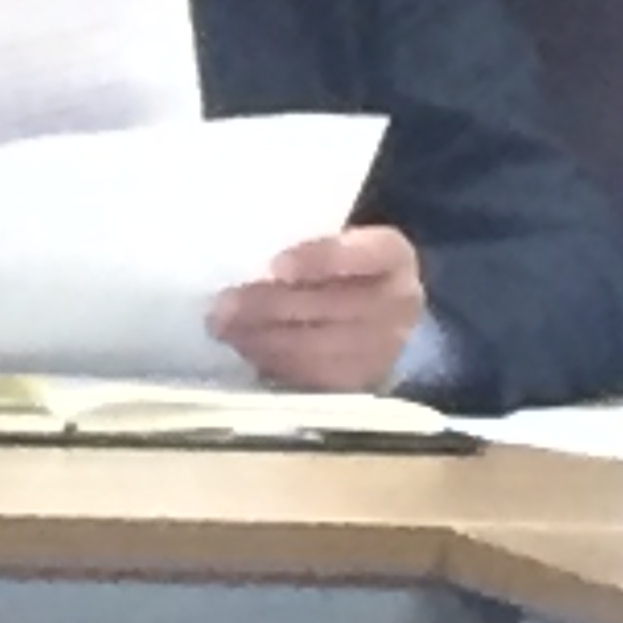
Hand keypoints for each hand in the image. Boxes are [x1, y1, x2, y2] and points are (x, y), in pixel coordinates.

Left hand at [208, 226, 424, 391]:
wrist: (373, 316)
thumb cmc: (336, 269)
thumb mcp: (330, 242)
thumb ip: (299, 244)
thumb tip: (244, 258)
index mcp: (393, 255)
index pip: (363, 253)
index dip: (319, 259)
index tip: (273, 267)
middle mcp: (400, 301)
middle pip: (332, 305)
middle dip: (269, 306)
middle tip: (221, 305)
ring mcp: (387, 346)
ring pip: (319, 347)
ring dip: (263, 339)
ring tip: (223, 328)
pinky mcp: (363, 380)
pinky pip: (314, 377)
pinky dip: (274, 363)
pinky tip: (246, 349)